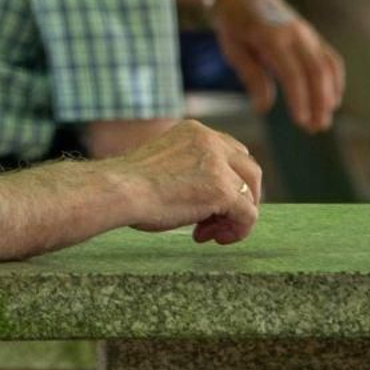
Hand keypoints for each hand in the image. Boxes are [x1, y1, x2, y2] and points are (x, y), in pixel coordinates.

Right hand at [112, 121, 262, 244]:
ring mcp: (219, 165)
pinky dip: (237, 231)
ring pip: (251, 193)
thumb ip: (189, 169)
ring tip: (210, 233)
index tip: (208, 204)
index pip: (231, 152)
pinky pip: (248, 215)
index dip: (227, 181)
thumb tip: (207, 196)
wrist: (118, 191)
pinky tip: (213, 238)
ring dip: (235, 217)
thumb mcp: (164, 164)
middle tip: (215, 222)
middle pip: (249, 169)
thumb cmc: (128, 185)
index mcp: (194, 131)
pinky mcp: (224, 190)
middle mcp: (211, 141)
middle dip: (239, 198)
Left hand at [209, 0, 342, 133]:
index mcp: (271, 35)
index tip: (302, 122)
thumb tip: (264, 109)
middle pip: (316, 71)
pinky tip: (332, 100)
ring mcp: (307, 32)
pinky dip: (335, 80)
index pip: (292, 73)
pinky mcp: (312, 34)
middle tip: (317, 128)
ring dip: (329, 95)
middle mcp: (295, 32)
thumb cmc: (233, 25)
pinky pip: (330, 58)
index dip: (299, 99)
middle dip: (319, 102)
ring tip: (324, 121)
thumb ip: (251, 77)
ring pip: (327, 66)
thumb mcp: (233, 50)